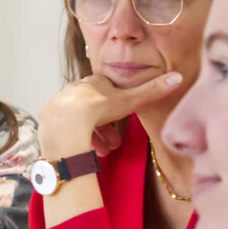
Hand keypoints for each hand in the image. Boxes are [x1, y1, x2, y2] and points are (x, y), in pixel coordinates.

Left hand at [38, 71, 182, 160]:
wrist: (66, 124)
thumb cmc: (98, 110)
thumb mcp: (129, 101)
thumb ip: (152, 91)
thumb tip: (178, 76)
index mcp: (93, 82)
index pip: (107, 91)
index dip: (118, 107)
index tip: (123, 122)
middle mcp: (74, 89)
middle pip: (94, 107)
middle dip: (106, 126)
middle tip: (115, 144)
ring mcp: (59, 103)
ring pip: (80, 120)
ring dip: (93, 136)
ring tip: (103, 152)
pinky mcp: (48, 119)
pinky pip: (65, 129)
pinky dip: (76, 138)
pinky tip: (85, 151)